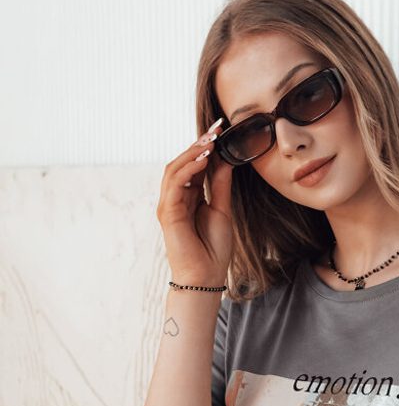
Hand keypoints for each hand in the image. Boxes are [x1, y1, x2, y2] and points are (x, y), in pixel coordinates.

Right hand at [156, 118, 234, 285]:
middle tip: (216, 129)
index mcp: (188, 197)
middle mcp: (175, 198)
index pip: (194, 165)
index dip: (205, 147)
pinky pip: (175, 183)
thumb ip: (219, 186)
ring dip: (193, 152)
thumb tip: (224, 160)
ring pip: (175, 168)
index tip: (221, 131)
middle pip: (182, 162)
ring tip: (211, 141)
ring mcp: (169, 204)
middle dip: (198, 144)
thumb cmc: (213, 250)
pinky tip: (203, 159)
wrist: (206, 276)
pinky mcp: (168, 212)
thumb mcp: (221, 210)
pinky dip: (189, 168)